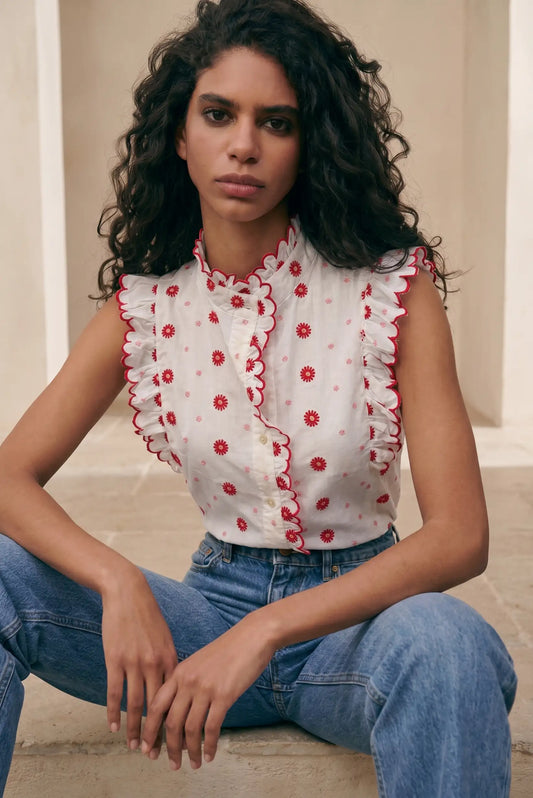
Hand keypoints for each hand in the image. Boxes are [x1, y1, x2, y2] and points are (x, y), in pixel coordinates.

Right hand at [101, 569, 177, 752]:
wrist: (128, 593)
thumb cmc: (147, 615)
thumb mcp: (165, 637)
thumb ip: (169, 661)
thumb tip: (174, 684)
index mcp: (170, 658)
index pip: (175, 698)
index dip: (175, 720)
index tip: (177, 739)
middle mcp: (155, 663)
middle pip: (157, 707)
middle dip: (157, 733)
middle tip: (156, 755)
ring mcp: (134, 662)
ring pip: (135, 704)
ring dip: (135, 729)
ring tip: (136, 747)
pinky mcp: (115, 660)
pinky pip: (114, 692)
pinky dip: (113, 712)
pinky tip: (114, 727)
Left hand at [141, 611, 274, 769]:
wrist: (252, 636)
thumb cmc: (229, 649)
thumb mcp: (200, 662)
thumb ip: (187, 681)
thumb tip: (181, 709)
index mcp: (179, 672)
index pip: (156, 706)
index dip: (150, 730)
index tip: (147, 747)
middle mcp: (188, 681)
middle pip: (170, 722)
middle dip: (168, 747)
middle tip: (171, 763)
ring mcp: (205, 688)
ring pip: (190, 729)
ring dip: (190, 751)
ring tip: (193, 764)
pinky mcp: (224, 695)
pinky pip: (211, 727)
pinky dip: (208, 745)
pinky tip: (209, 755)